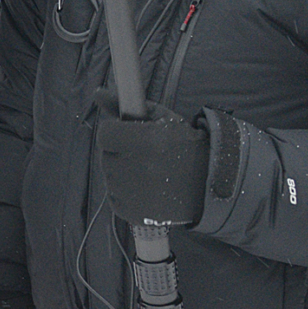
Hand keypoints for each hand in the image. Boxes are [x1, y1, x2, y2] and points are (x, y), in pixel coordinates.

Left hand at [95, 95, 226, 225]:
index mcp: (147, 141)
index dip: (117, 132)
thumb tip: (98, 94)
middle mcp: (138, 169)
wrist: (209, 186)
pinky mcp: (132, 214)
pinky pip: (115, 196)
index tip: (130, 135)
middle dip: (120, 152)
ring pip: (110, 176)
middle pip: (107, 155)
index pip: (106, 134)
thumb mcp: (162, 119)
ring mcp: (134, 195)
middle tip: (145, 154)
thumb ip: (125, 106)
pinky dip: (126, 192)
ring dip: (122, 171)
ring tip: (149, 171)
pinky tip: (148, 188)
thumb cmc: (185, 147)